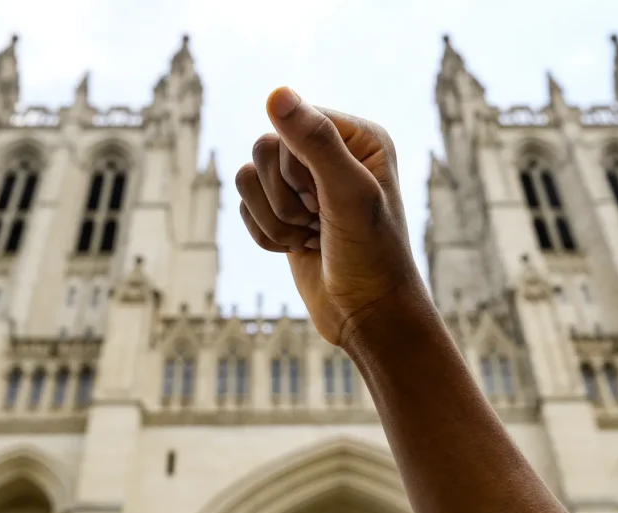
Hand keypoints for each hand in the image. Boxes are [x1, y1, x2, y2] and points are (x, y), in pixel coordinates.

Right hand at [236, 87, 425, 346]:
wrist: (367, 316)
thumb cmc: (371, 256)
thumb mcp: (349, 195)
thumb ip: (316, 142)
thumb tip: (276, 93)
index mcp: (358, 137)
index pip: (290, 124)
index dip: (296, 169)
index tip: (327, 202)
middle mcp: (331, 153)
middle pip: (263, 148)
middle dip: (284, 198)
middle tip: (319, 222)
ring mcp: (305, 184)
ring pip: (247, 177)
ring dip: (274, 219)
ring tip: (311, 237)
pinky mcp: (285, 211)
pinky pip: (245, 206)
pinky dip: (266, 235)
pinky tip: (300, 248)